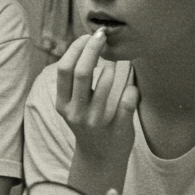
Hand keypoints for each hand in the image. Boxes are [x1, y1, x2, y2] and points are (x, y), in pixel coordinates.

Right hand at [55, 30, 137, 168]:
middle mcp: (75, 112)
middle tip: (103, 36)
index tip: (87, 37)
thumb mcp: (73, 106)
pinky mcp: (117, 129)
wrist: (99, 159)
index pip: (64, 69)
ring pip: (104, 85)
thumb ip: (76, 83)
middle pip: (81, 72)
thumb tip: (87, 46)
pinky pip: (127, 101)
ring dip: (112, 68)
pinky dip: (132, 89)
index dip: (75, 49)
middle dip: (92, 49)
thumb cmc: (88, 124)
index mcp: (62, 104)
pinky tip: (132, 87)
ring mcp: (95, 122)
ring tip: (116, 60)